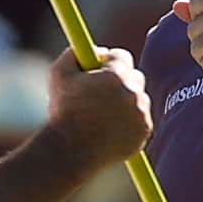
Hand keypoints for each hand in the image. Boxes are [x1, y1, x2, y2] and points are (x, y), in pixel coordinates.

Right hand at [44, 48, 152, 169]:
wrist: (69, 152)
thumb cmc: (61, 112)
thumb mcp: (58, 74)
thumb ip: (74, 54)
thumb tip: (91, 49)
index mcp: (115, 75)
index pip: (121, 56)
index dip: (108, 62)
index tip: (100, 69)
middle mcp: (133, 92)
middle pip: (135, 76)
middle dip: (120, 81)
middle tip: (103, 92)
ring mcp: (141, 113)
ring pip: (137, 100)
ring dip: (125, 103)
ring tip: (102, 116)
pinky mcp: (144, 132)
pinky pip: (140, 120)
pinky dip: (129, 122)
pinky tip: (108, 130)